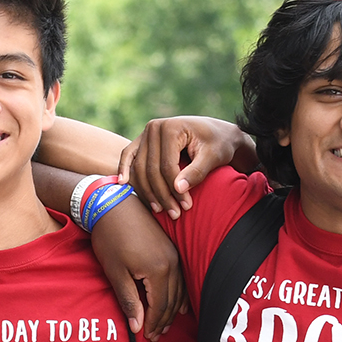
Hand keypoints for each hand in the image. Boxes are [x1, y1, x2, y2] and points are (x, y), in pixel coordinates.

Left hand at [89, 195, 185, 338]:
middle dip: (162, 321)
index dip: (153, 324)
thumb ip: (129, 301)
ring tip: (161, 325)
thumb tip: (138, 327)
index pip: (160, 307)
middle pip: (172, 301)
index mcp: (159, 271)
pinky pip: (180, 279)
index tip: (146, 337)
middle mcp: (172, 264)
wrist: (114, 205)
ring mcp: (174, 255)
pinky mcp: (172, 249)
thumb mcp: (116, 272)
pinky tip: (177, 305)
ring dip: (171, 310)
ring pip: (178, 291)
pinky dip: (178, 295)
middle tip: (154, 336)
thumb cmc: (110, 238)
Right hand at [121, 116, 255, 217]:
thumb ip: (196, 172)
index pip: (167, 166)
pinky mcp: (142, 139)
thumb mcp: (213, 156)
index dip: (175, 190)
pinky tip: (122, 184)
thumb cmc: (218, 144)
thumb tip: (178, 189)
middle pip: (151, 169)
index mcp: (171, 127)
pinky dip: (124, 169)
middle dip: (162, 195)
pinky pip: (129, 156)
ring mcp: (146, 133)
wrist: (217, 133)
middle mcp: (154, 127)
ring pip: (139, 168)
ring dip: (147, 191)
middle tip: (175, 214)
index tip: (186, 207)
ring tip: (160, 210)